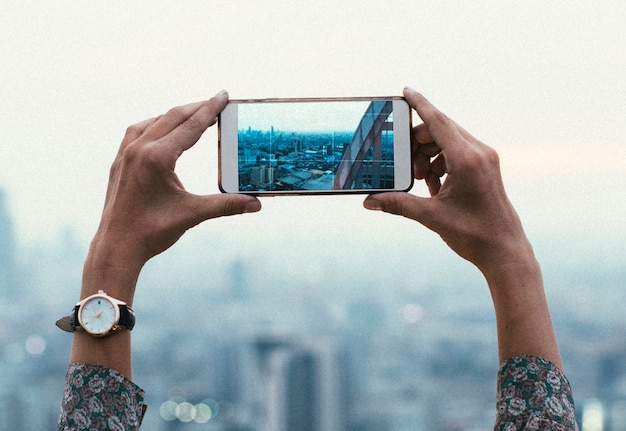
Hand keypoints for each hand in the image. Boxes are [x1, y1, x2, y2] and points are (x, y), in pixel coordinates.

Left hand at [83, 91, 260, 303]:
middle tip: (217, 100)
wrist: (117, 247)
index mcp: (157, 157)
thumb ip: (226, 205)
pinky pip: (138, 132)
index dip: (210, 109)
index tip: (224, 95)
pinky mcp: (119, 161)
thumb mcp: (193, 215)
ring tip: (194, 113)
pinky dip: (156, 124)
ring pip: (154, 121)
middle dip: (197, 107)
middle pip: (173, 116)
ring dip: (176, 114)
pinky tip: (163, 129)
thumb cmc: (152, 232)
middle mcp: (139, 149)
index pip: (190, 125)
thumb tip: (256, 204)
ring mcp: (126, 153)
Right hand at [364, 89, 561, 365]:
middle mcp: (479, 152)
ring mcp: (485, 158)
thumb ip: (398, 204)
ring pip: (448, 141)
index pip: (438, 121)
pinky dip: (441, 162)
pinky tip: (434, 186)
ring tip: (420, 180)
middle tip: (403, 163)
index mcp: (467, 159)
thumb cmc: (473, 234)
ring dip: (428, 155)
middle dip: (417, 142)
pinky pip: (458, 153)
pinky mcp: (486, 167)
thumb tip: (368, 202)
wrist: (505, 251)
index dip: (419, 104)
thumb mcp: (430, 217)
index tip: (405, 91)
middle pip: (440, 130)